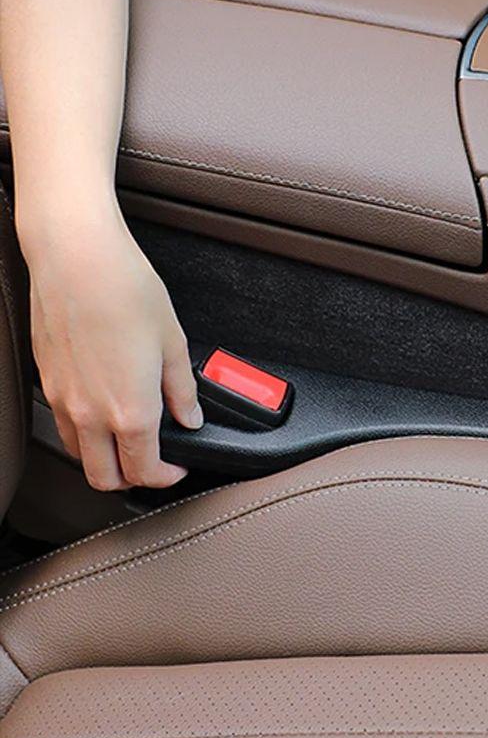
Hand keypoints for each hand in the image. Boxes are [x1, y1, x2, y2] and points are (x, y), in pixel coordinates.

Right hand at [23, 205, 202, 490]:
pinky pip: (63, 425)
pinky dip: (83, 432)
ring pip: (79, 455)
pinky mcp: (46, 381)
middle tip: (153, 462)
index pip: (146, 470)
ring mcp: (63, 400)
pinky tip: (102, 410)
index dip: (167, 477)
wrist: (76, 257)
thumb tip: (191, 417)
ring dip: (103, 458)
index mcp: (131, 411)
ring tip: (127, 439)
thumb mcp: (173, 344)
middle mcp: (91, 414)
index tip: (178, 467)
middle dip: (132, 479)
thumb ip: (182, 391)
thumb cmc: (125, 290)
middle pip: (105, 477)